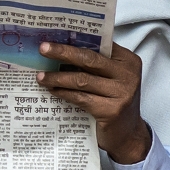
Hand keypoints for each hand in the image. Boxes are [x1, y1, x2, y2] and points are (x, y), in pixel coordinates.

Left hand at [38, 39, 148, 164]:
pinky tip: (52, 90)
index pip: (100, 44)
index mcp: (128, 61)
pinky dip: (64, 93)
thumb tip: (63, 47)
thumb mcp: (113, 79)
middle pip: (90, 58)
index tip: (55, 35)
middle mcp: (128, 75)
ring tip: (41, 76)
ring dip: (58, 77)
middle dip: (63, 52)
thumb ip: (97, 64)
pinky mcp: (111, 111)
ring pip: (82, 80)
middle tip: (43, 48)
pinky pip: (81, 98)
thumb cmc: (115, 102)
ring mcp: (122, 94)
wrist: (128, 135)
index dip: (76, 39)